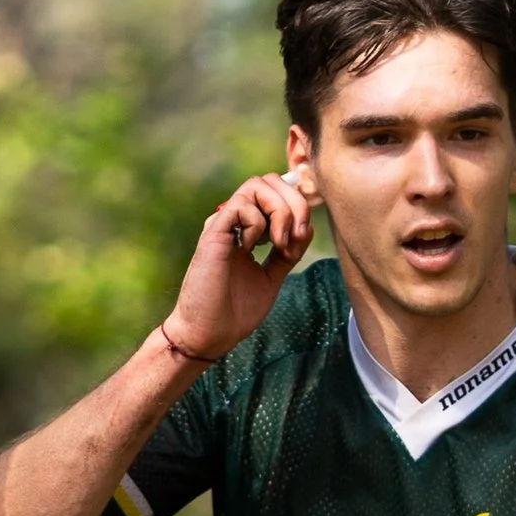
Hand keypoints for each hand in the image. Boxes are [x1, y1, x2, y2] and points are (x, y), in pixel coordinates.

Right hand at [163, 175, 313, 364]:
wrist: (210, 334)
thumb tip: (305, 228)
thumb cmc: (235, 311)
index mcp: (247, 230)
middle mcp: (234, 222)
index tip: (301, 237)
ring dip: (280, 211)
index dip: (297, 204)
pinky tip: (252, 249)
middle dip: (294, 202)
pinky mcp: (213, 233)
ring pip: (257, 185)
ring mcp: (223, 225)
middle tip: (296, 235)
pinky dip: (258, 223)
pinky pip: (241, 206)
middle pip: (269, 181)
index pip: (275, 193)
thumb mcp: (271, 277)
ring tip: (278, 243)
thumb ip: (287, 253)